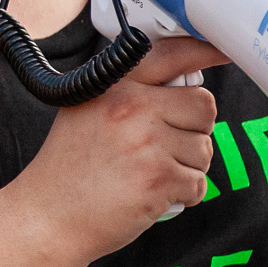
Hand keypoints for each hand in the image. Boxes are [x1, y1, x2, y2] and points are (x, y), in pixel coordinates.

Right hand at [17, 37, 224, 259]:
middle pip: (203, 105)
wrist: (45, 216)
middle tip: (160, 147)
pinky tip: (149, 195)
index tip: (222, 50)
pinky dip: (182, 195)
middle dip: (193, 129)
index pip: (171, 54)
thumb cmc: (67, 170)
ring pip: (204, 148)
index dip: (203, 50)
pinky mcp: (159, 178)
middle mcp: (130, 107)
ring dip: (186, 167)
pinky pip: (199, 183)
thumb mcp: (85, 112)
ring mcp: (146, 142)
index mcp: (113, 86)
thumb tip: (182, 83)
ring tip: (145, 174)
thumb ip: (129, 94)